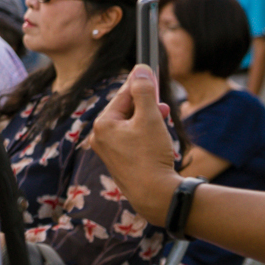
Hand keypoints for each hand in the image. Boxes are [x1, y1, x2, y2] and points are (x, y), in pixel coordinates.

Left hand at [85, 65, 177, 224]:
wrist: (155, 195)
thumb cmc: (151, 156)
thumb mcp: (150, 118)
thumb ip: (144, 91)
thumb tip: (140, 70)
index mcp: (102, 125)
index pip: (122, 95)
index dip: (140, 84)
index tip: (150, 72)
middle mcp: (100, 138)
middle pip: (126, 110)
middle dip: (147, 105)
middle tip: (163, 104)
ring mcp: (108, 151)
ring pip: (131, 125)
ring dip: (149, 119)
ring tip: (164, 120)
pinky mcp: (119, 162)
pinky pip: (131, 139)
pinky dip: (145, 134)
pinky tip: (159, 137)